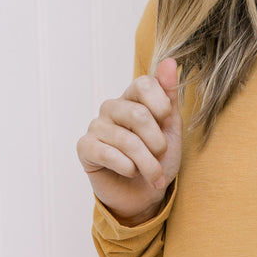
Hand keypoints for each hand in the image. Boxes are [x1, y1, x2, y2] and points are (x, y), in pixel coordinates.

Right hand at [76, 58, 182, 224]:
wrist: (145, 194)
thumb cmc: (159, 159)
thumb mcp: (172, 127)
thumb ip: (169, 95)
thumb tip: (170, 61)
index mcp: (133, 98)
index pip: (144, 84)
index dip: (160, 104)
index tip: (167, 121)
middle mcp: (112, 108)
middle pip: (138, 115)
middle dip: (157, 142)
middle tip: (162, 156)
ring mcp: (96, 126)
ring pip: (126, 140)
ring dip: (147, 163)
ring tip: (154, 175)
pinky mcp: (85, 148)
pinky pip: (107, 153)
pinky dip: (126, 166)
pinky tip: (131, 172)